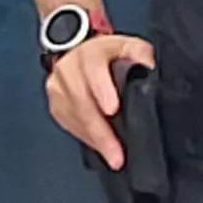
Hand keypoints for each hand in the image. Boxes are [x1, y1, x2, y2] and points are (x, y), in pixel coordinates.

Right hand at [41, 32, 156, 169]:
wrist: (78, 52)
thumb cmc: (106, 54)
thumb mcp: (127, 45)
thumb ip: (139, 53)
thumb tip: (147, 66)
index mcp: (88, 52)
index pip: (93, 68)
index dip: (102, 89)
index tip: (113, 110)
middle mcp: (68, 69)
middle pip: (82, 102)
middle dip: (100, 130)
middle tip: (116, 152)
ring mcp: (58, 88)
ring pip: (74, 118)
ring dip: (94, 139)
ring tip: (113, 157)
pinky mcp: (55, 104)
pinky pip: (70, 126)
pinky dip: (87, 139)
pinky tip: (101, 149)